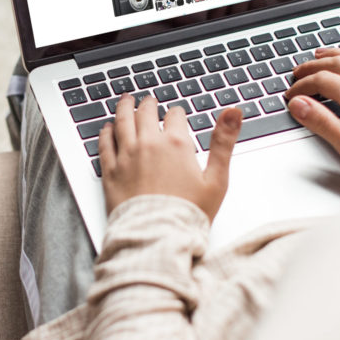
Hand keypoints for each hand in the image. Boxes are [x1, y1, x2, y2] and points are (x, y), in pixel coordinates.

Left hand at [99, 94, 242, 220]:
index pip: (175, 116)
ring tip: (125, 101)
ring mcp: (126, 156)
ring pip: (122, 122)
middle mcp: (148, 144)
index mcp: (176, 144)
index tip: (176, 116)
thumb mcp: (217, 179)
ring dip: (124, 108)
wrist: (157, 237)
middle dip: (149, 105)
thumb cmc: (188, 214)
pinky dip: (105, 132)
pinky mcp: (110, 172)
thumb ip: (224, 142)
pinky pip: (105, 144)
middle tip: (148, 101)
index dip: (177, 115)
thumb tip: (234, 112)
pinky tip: (106, 128)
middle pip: (146, 113)